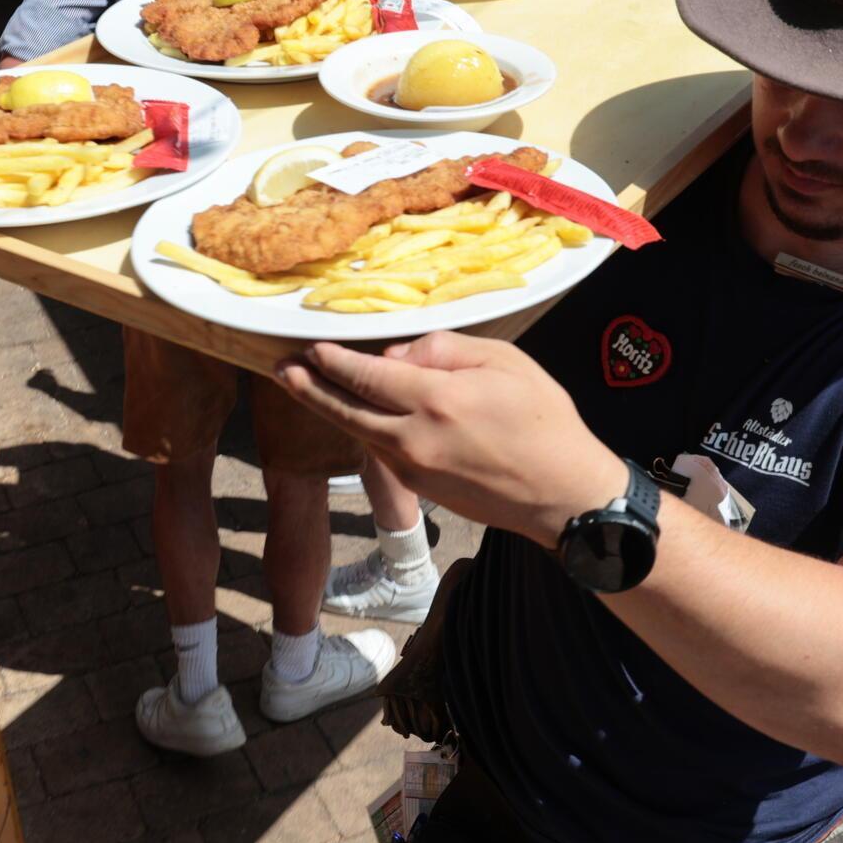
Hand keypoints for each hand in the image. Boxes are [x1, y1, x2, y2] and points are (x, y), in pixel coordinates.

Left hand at [274, 333, 627, 546]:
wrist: (563, 495)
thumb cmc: (545, 422)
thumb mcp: (505, 363)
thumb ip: (445, 350)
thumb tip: (396, 357)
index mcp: (435, 401)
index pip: (366, 375)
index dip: (333, 360)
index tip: (311, 346)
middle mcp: (413, 439)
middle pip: (345, 409)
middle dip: (307, 387)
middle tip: (279, 369)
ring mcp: (413, 469)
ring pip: (360, 431)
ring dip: (329, 408)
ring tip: (303, 385)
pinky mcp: (420, 489)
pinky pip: (381, 450)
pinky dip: (363, 428)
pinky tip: (356, 412)